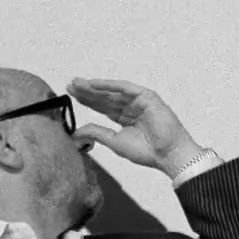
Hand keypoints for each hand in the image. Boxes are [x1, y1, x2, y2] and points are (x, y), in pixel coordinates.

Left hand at [68, 77, 203, 176]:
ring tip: (78, 84)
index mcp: (125, 119)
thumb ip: (97, 133)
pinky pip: (125, 88)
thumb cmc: (147, 152)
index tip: (72, 95)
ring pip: (113, 91)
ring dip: (95, 87)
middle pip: (105, 97)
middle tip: (70, 85)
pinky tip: (94, 84)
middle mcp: (131, 108)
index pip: (103, 106)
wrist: (167, 154)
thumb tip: (77, 132)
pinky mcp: (146, 97)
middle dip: (88, 91)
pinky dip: (109, 85)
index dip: (88, 100)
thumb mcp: (115, 141)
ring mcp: (139, 101)